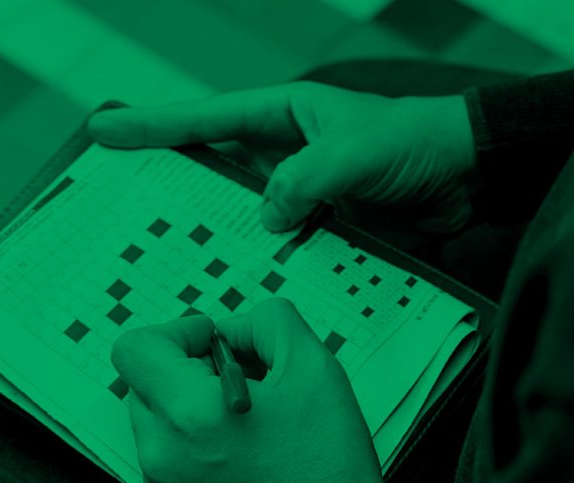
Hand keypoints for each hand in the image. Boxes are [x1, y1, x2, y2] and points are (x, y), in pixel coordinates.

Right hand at [88, 83, 476, 240]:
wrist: (467, 175)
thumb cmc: (417, 143)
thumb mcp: (357, 152)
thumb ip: (306, 179)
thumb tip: (266, 218)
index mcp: (285, 116)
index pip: (207, 119)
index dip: (154, 127)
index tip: (106, 131)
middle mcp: (284, 153)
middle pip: (210, 165)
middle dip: (167, 177)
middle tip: (120, 196)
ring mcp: (300, 191)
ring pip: (239, 211)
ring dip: (210, 228)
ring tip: (164, 248)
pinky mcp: (319, 224)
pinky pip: (275, 240)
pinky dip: (256, 256)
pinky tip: (233, 275)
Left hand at [111, 299, 390, 482]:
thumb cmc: (327, 470)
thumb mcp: (312, 368)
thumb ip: (266, 322)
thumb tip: (233, 328)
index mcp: (190, 413)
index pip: (135, 347)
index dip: (176, 331)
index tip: (212, 339)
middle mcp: (163, 450)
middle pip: (143, 376)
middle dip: (187, 361)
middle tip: (237, 371)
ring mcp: (163, 478)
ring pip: (154, 408)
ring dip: (189, 393)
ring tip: (242, 406)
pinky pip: (165, 441)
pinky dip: (191, 425)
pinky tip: (237, 434)